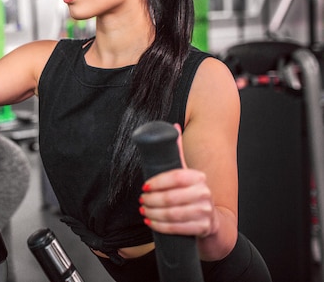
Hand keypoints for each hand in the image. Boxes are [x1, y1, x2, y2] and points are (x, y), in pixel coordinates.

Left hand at [138, 124, 216, 238]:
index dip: (158, 182)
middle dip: (151, 200)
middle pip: (171, 197)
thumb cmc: (193, 196)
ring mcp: (205, 212)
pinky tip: (151, 222)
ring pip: (172, 213)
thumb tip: (174, 125)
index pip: (176, 176)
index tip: (144, 187)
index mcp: (199, 177)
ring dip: (154, 213)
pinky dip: (160, 226)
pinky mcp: (203, 228)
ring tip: (144, 211)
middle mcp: (205, 193)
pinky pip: (177, 228)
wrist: (212, 223)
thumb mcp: (186, 175)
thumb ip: (178, 152)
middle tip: (141, 201)